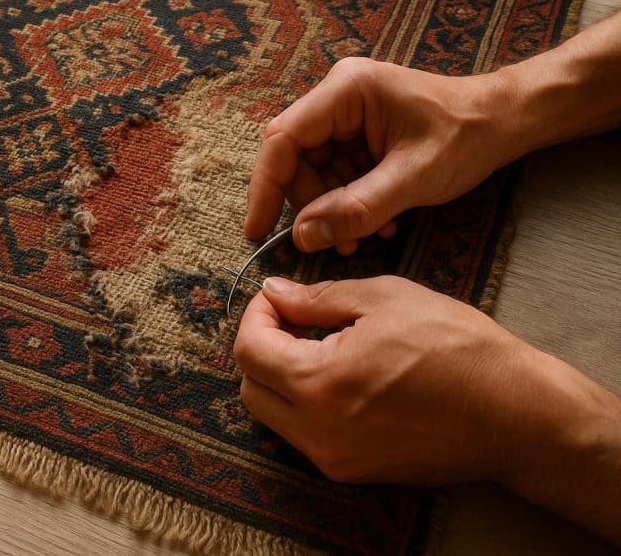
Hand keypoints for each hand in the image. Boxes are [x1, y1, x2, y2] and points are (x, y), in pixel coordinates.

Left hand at [232, 276, 620, 492]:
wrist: (516, 414)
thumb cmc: (458, 348)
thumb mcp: (385, 299)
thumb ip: (317, 298)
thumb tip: (274, 294)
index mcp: (320, 383)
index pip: (249, 351)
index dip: (256, 316)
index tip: (276, 298)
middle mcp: (318, 432)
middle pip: (252, 388)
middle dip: (261, 348)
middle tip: (292, 320)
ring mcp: (335, 458)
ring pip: (275, 416)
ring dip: (280, 378)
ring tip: (319, 345)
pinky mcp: (355, 471)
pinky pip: (305, 435)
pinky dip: (306, 404)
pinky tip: (340, 377)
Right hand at [245, 58, 519, 253]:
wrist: (505, 122)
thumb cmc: (467, 136)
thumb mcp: (412, 179)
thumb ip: (356, 209)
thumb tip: (303, 237)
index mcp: (346, 91)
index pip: (283, 139)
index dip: (266, 186)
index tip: (258, 230)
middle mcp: (338, 97)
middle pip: (297, 160)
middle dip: (313, 206)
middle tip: (337, 242)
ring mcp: (346, 116)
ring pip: (315, 172)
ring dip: (335, 210)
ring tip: (369, 234)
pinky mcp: (357, 135)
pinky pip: (336, 175)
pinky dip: (351, 203)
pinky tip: (380, 221)